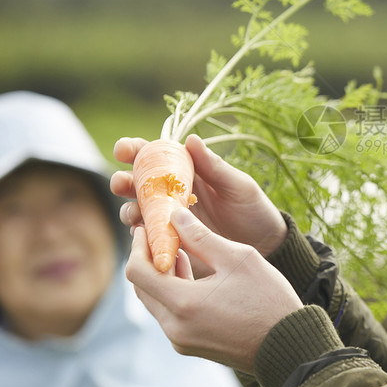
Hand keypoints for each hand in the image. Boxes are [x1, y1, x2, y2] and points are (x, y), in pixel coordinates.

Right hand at [111, 135, 287, 255]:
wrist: (265, 246)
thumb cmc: (253, 209)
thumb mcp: (238, 186)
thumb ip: (214, 166)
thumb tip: (190, 139)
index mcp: (187, 171)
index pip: (154, 156)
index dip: (135, 150)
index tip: (124, 149)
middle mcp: (173, 193)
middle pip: (137, 183)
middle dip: (122, 181)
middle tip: (121, 183)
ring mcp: (170, 219)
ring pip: (137, 211)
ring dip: (129, 209)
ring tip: (136, 213)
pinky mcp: (172, 242)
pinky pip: (148, 238)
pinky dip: (142, 236)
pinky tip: (146, 236)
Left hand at [126, 207, 302, 372]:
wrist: (288, 344)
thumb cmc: (268, 298)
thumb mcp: (237, 259)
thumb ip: (201, 237)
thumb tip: (175, 216)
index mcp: (184, 303)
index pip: (138, 271)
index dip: (138, 246)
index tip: (145, 227)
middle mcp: (175, 327)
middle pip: (142, 287)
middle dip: (148, 258)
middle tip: (160, 234)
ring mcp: (181, 340)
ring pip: (155, 301)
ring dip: (160, 274)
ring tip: (178, 249)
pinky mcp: (190, 345)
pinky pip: (169, 314)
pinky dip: (173, 291)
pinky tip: (190, 272)